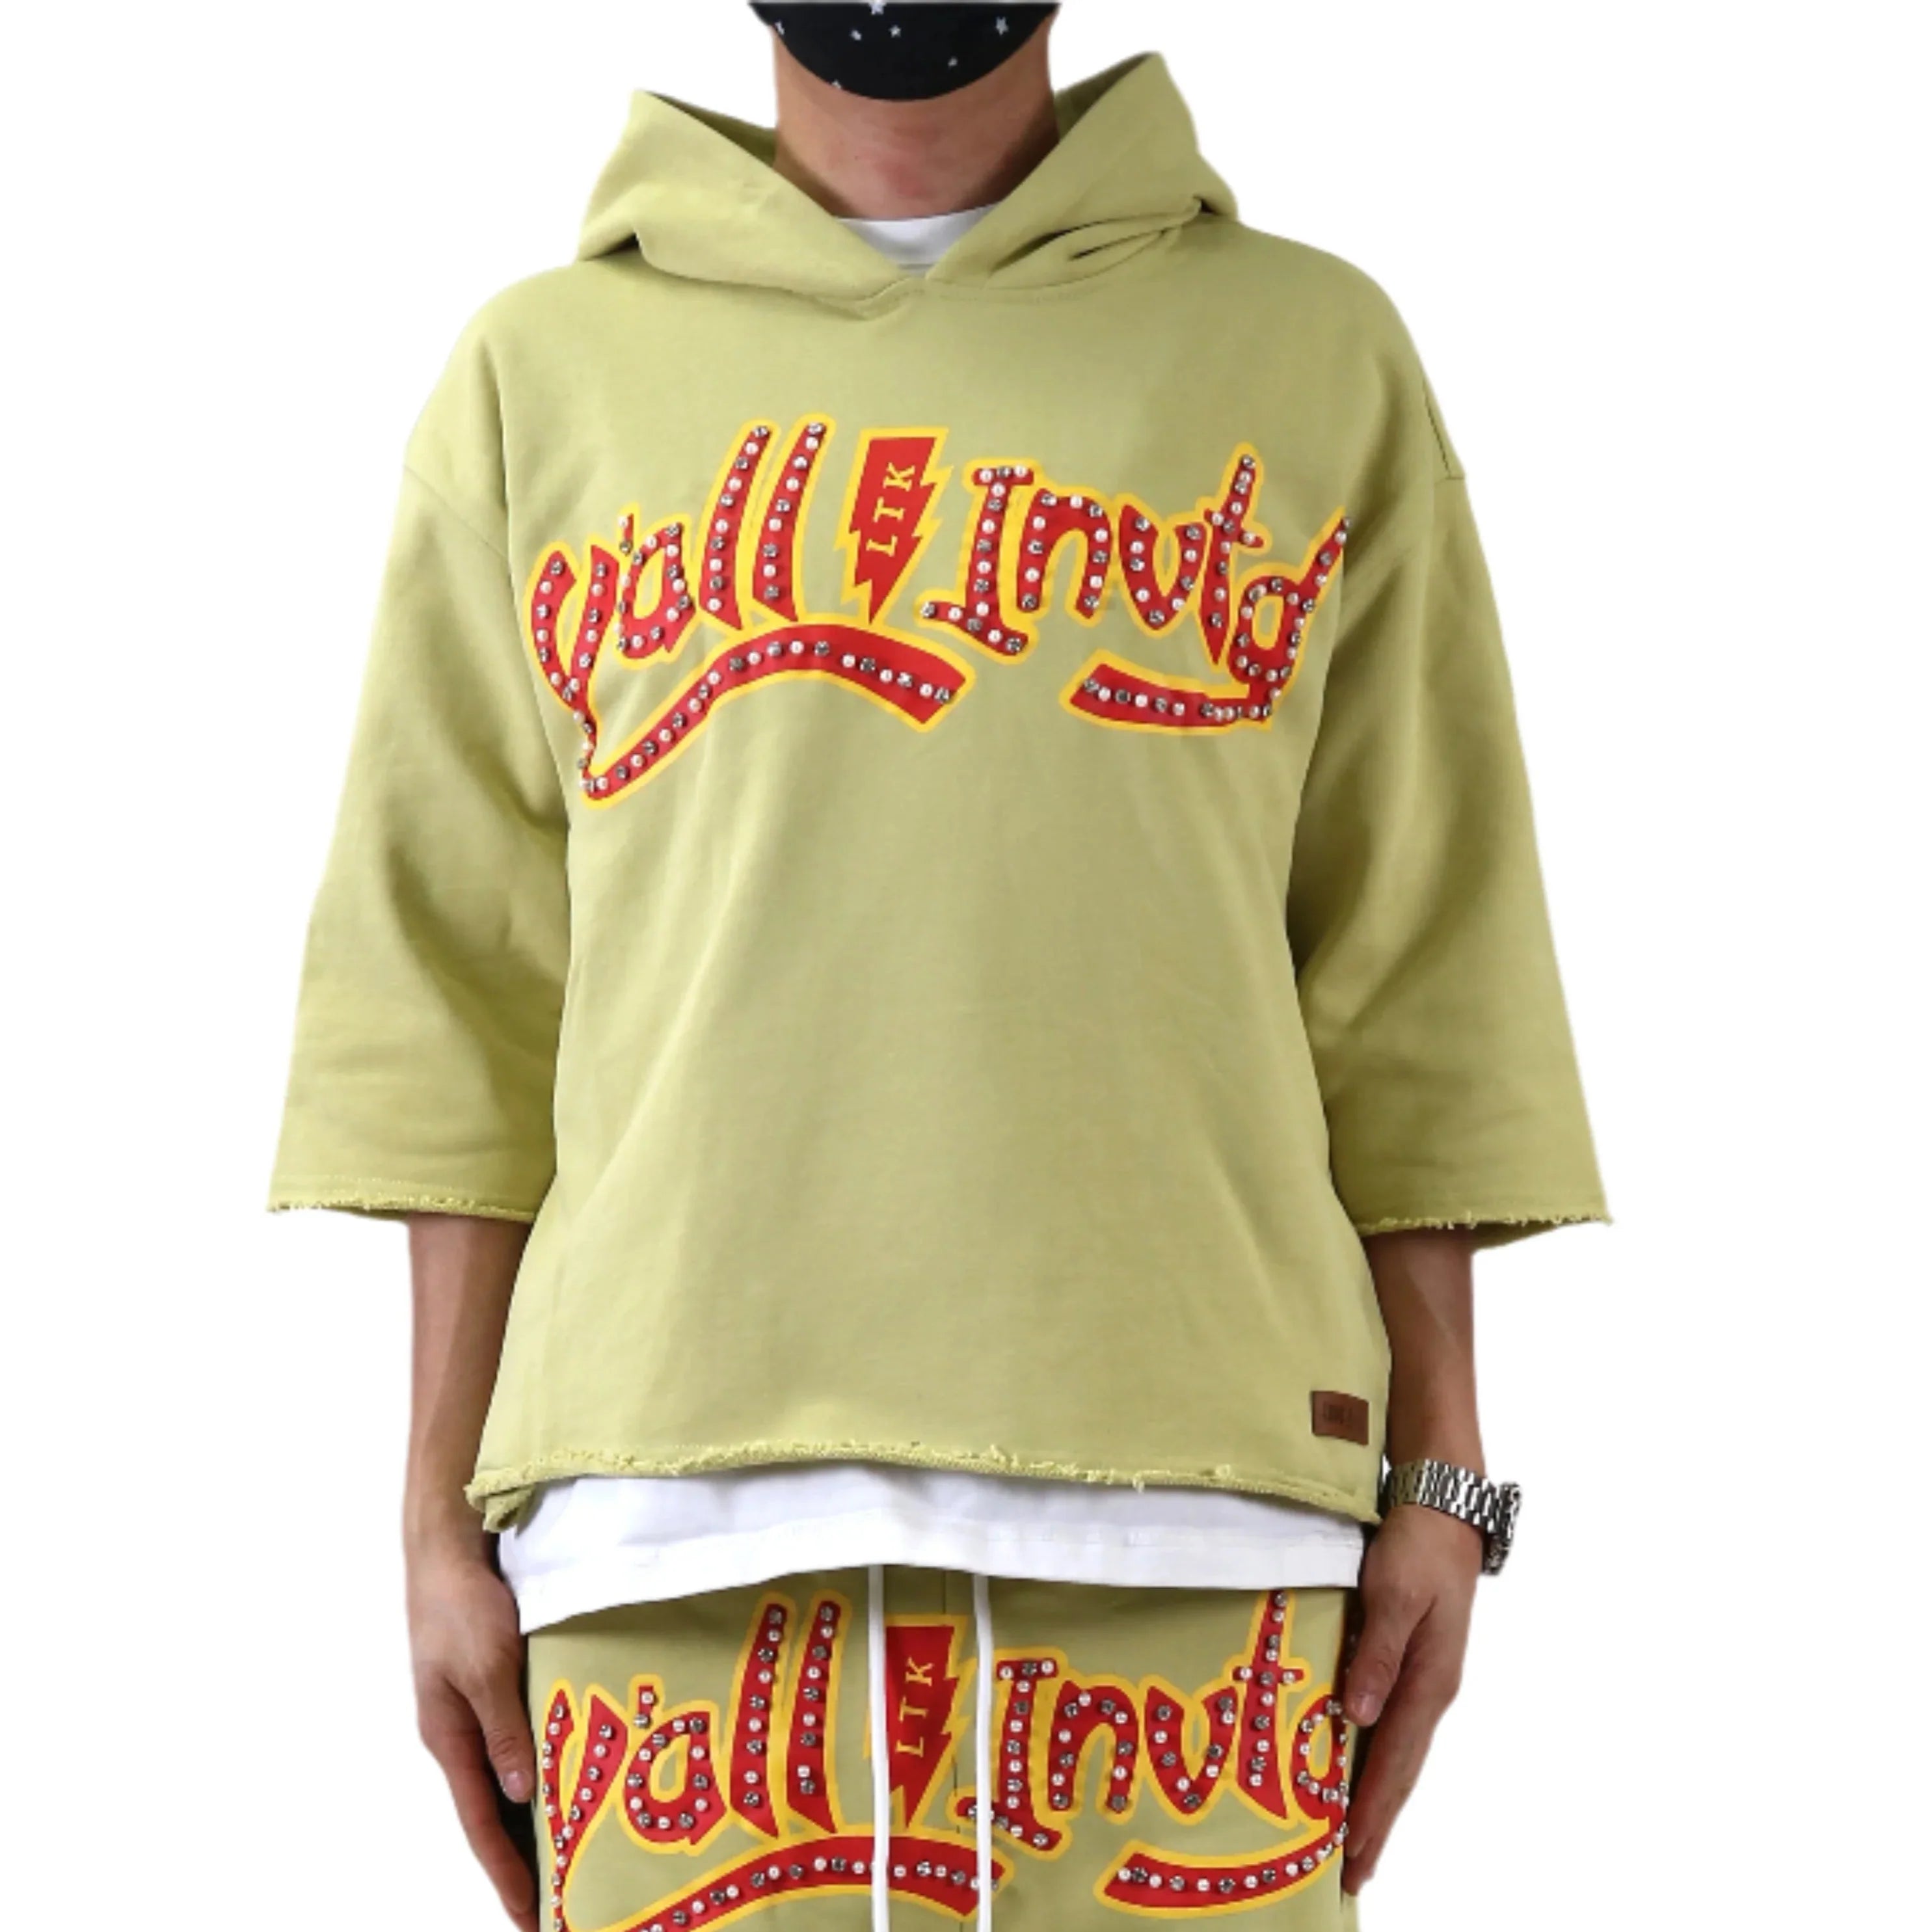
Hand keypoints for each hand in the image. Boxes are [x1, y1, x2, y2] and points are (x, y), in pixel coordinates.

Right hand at [408, 1534, 539, 1930]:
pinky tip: (570, 1779)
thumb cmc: (462, 1606)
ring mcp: (475, 1711)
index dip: (507, 1873)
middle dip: (523, 1859)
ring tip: (573, 1854)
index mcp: (450, 1739)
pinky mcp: (493, 1687)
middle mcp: (460, 1734)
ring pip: (509, 1778)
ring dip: (535, 1816)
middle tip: (562, 1900)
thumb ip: (504, 1728)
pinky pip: (518, 1742)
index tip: (530, 1918)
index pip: (482, 1823)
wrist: (448, 1551)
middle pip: (494, 1810)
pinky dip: (541, 1770)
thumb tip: (520, 1793)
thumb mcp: (486, 1668)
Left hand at [1338, 1500, 1481, 1893]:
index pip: (1396, 1762)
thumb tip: (1358, 1716)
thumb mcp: (1394, 1595)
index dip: (1374, 1811)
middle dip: (1378, 1822)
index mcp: (1428, 1682)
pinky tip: (1357, 1769)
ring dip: (1377, 1796)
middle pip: (1401, 1769)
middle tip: (1353, 1873)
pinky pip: (1394, 1724)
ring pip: (1398, 1751)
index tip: (1353, 1856)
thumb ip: (1377, 1654)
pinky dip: (1377, 1757)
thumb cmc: (1417, 1549)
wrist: (1444, 1511)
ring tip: (1354, 1838)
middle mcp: (1430, 1691)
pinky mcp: (1414, 1663)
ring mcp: (1425, 1679)